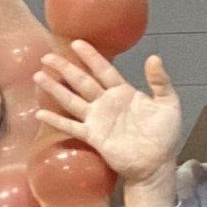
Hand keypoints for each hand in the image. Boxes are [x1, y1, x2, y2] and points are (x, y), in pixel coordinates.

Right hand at [35, 41, 184, 192]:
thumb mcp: (168, 104)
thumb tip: (153, 57)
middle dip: (65, 68)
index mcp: (123, 92)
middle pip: (82, 81)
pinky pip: (71, 126)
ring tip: (38, 76)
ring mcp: (97, 119)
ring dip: (56, 89)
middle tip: (47, 56)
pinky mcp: (93, 137)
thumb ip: (160, 82)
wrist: (157, 164)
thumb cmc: (164, 134)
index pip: (104, 70)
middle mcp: (106, 102)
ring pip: (72, 100)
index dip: (91, 56)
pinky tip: (40, 113)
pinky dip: (55, 120)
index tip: (76, 43)